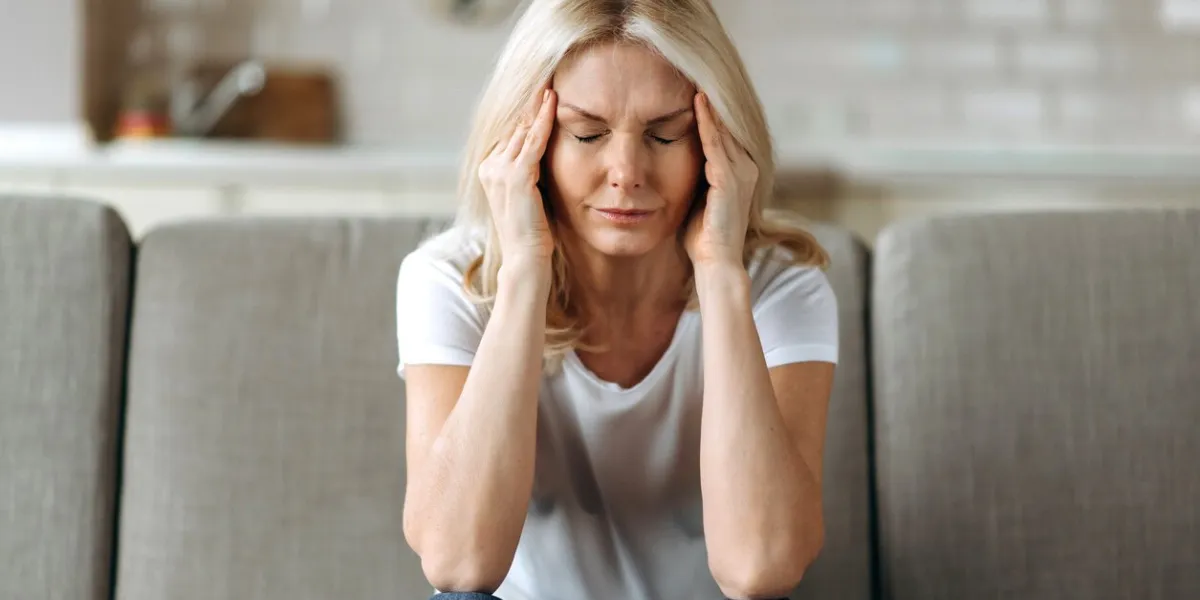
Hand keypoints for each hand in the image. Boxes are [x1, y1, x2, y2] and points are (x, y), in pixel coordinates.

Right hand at [478, 88, 557, 262]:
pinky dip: (543, 120)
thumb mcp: (528, 195)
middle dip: (531, 104)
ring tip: (551, 83)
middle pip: (514, 127)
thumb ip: (530, 173)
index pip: (510, 133)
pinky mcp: (516, 177)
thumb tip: (543, 155)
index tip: (542, 91)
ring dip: (538, 105)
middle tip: (548, 78)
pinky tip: (553, 102)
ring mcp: (500, 171)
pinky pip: (533, 141)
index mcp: (489, 170)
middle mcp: (490, 167)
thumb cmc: (532, 232)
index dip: (526, 113)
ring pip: (522, 129)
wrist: (525, 259)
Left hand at [684, 92, 757, 267]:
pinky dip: (707, 122)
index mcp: (740, 173)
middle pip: (727, 126)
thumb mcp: (699, 199)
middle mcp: (746, 169)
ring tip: (696, 78)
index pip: (724, 135)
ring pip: (723, 130)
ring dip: (709, 105)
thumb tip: (675, 162)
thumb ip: (696, 178)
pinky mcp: (729, 180)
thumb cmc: (703, 238)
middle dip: (712, 102)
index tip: (693, 88)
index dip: (711, 112)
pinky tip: (697, 102)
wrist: (716, 264)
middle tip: (695, 72)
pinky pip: (716, 143)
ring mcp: (741, 173)